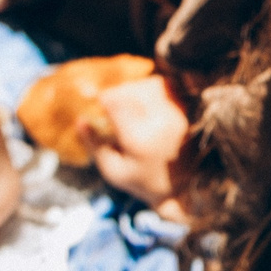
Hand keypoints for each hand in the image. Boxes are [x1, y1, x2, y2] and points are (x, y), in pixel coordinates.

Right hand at [87, 74, 190, 205]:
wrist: (187, 186)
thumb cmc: (145, 181)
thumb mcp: (114, 171)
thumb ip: (95, 145)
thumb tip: (80, 120)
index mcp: (138, 138)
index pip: (116, 100)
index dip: (105, 99)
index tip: (102, 107)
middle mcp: (160, 120)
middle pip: (132, 89)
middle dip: (120, 95)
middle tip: (118, 111)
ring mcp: (179, 112)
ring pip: (150, 84)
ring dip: (138, 91)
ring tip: (135, 110)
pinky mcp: (190, 109)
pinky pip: (169, 86)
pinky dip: (156, 90)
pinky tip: (151, 106)